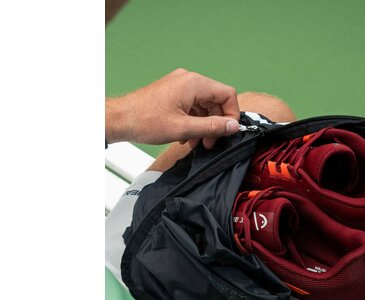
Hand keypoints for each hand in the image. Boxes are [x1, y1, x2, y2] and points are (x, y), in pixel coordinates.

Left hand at [106, 68, 239, 147]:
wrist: (119, 119)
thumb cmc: (144, 120)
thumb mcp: (183, 128)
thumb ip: (212, 126)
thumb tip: (233, 126)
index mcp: (194, 83)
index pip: (227, 94)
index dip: (232, 114)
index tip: (228, 131)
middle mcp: (188, 80)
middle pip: (216, 101)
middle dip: (216, 123)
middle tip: (210, 141)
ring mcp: (180, 85)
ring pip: (204, 105)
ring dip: (204, 125)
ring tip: (196, 142)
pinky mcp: (174, 92)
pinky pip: (192, 106)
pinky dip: (194, 121)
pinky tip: (187, 135)